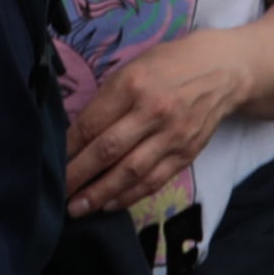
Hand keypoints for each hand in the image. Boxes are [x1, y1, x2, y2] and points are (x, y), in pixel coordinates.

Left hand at [64, 34, 252, 214]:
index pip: (92, 123)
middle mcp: (153, 111)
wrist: (222, 71)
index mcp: (133, 84)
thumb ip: (107, 100)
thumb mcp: (132, 69)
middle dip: (78, 176)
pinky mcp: (187, 154)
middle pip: (107, 151)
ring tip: (77, 208)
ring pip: (130, 173)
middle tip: (57, 193)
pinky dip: (129, 196)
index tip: (51, 162)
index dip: (68, 148)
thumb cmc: (168, 66)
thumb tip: (75, 136)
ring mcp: (173, 135)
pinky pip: (154, 181)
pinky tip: (109, 204)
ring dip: (100, 194)